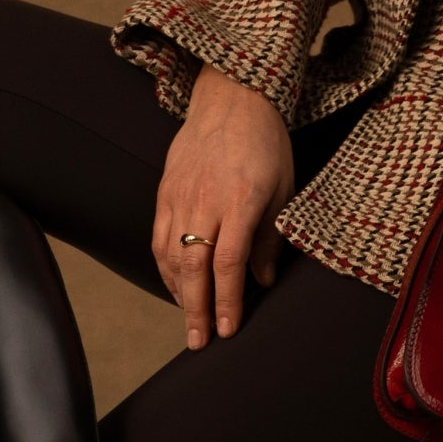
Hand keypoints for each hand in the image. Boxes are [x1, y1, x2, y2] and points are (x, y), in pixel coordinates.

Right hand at [152, 65, 294, 348]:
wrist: (231, 98)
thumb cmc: (266, 144)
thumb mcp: (283, 189)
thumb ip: (271, 237)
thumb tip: (263, 282)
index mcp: (240, 200)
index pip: (229, 263)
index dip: (227, 301)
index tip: (229, 330)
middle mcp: (205, 200)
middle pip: (193, 267)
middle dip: (197, 310)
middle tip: (200, 343)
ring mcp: (179, 196)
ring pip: (170, 256)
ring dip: (178, 294)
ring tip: (190, 321)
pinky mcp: (164, 191)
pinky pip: (159, 238)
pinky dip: (164, 268)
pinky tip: (175, 287)